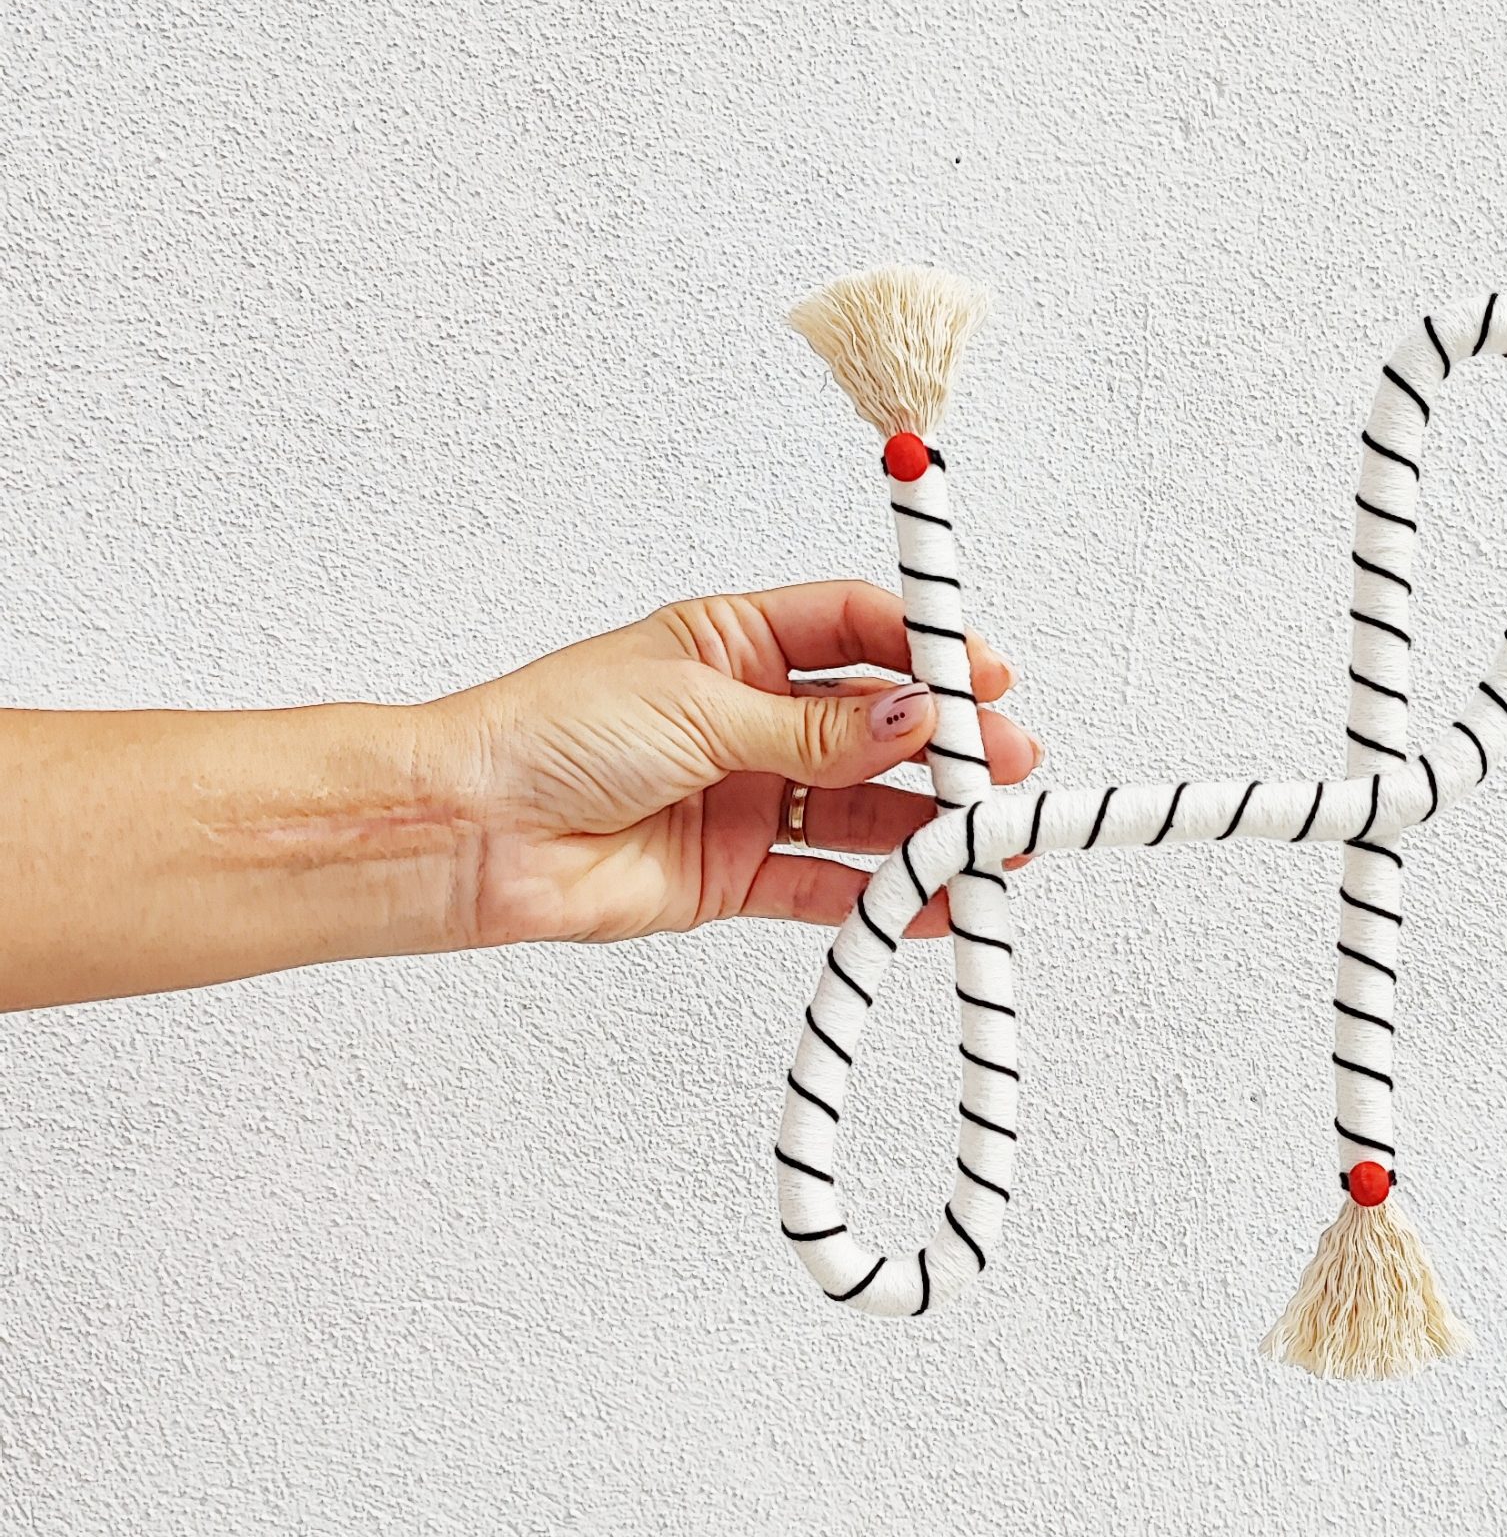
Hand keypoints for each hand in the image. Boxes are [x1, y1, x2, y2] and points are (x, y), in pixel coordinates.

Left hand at [430, 580, 1039, 948]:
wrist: (469, 832)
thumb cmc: (548, 736)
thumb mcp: (697, 707)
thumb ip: (812, 725)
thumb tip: (911, 715)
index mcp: (734, 644)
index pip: (856, 632)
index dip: (926, 650)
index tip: (988, 672)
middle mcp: (749, 718)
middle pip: (873, 726)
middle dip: (946, 745)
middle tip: (1007, 765)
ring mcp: (745, 797)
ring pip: (859, 808)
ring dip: (924, 825)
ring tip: (985, 843)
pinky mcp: (731, 874)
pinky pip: (823, 884)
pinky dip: (877, 897)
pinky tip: (928, 903)